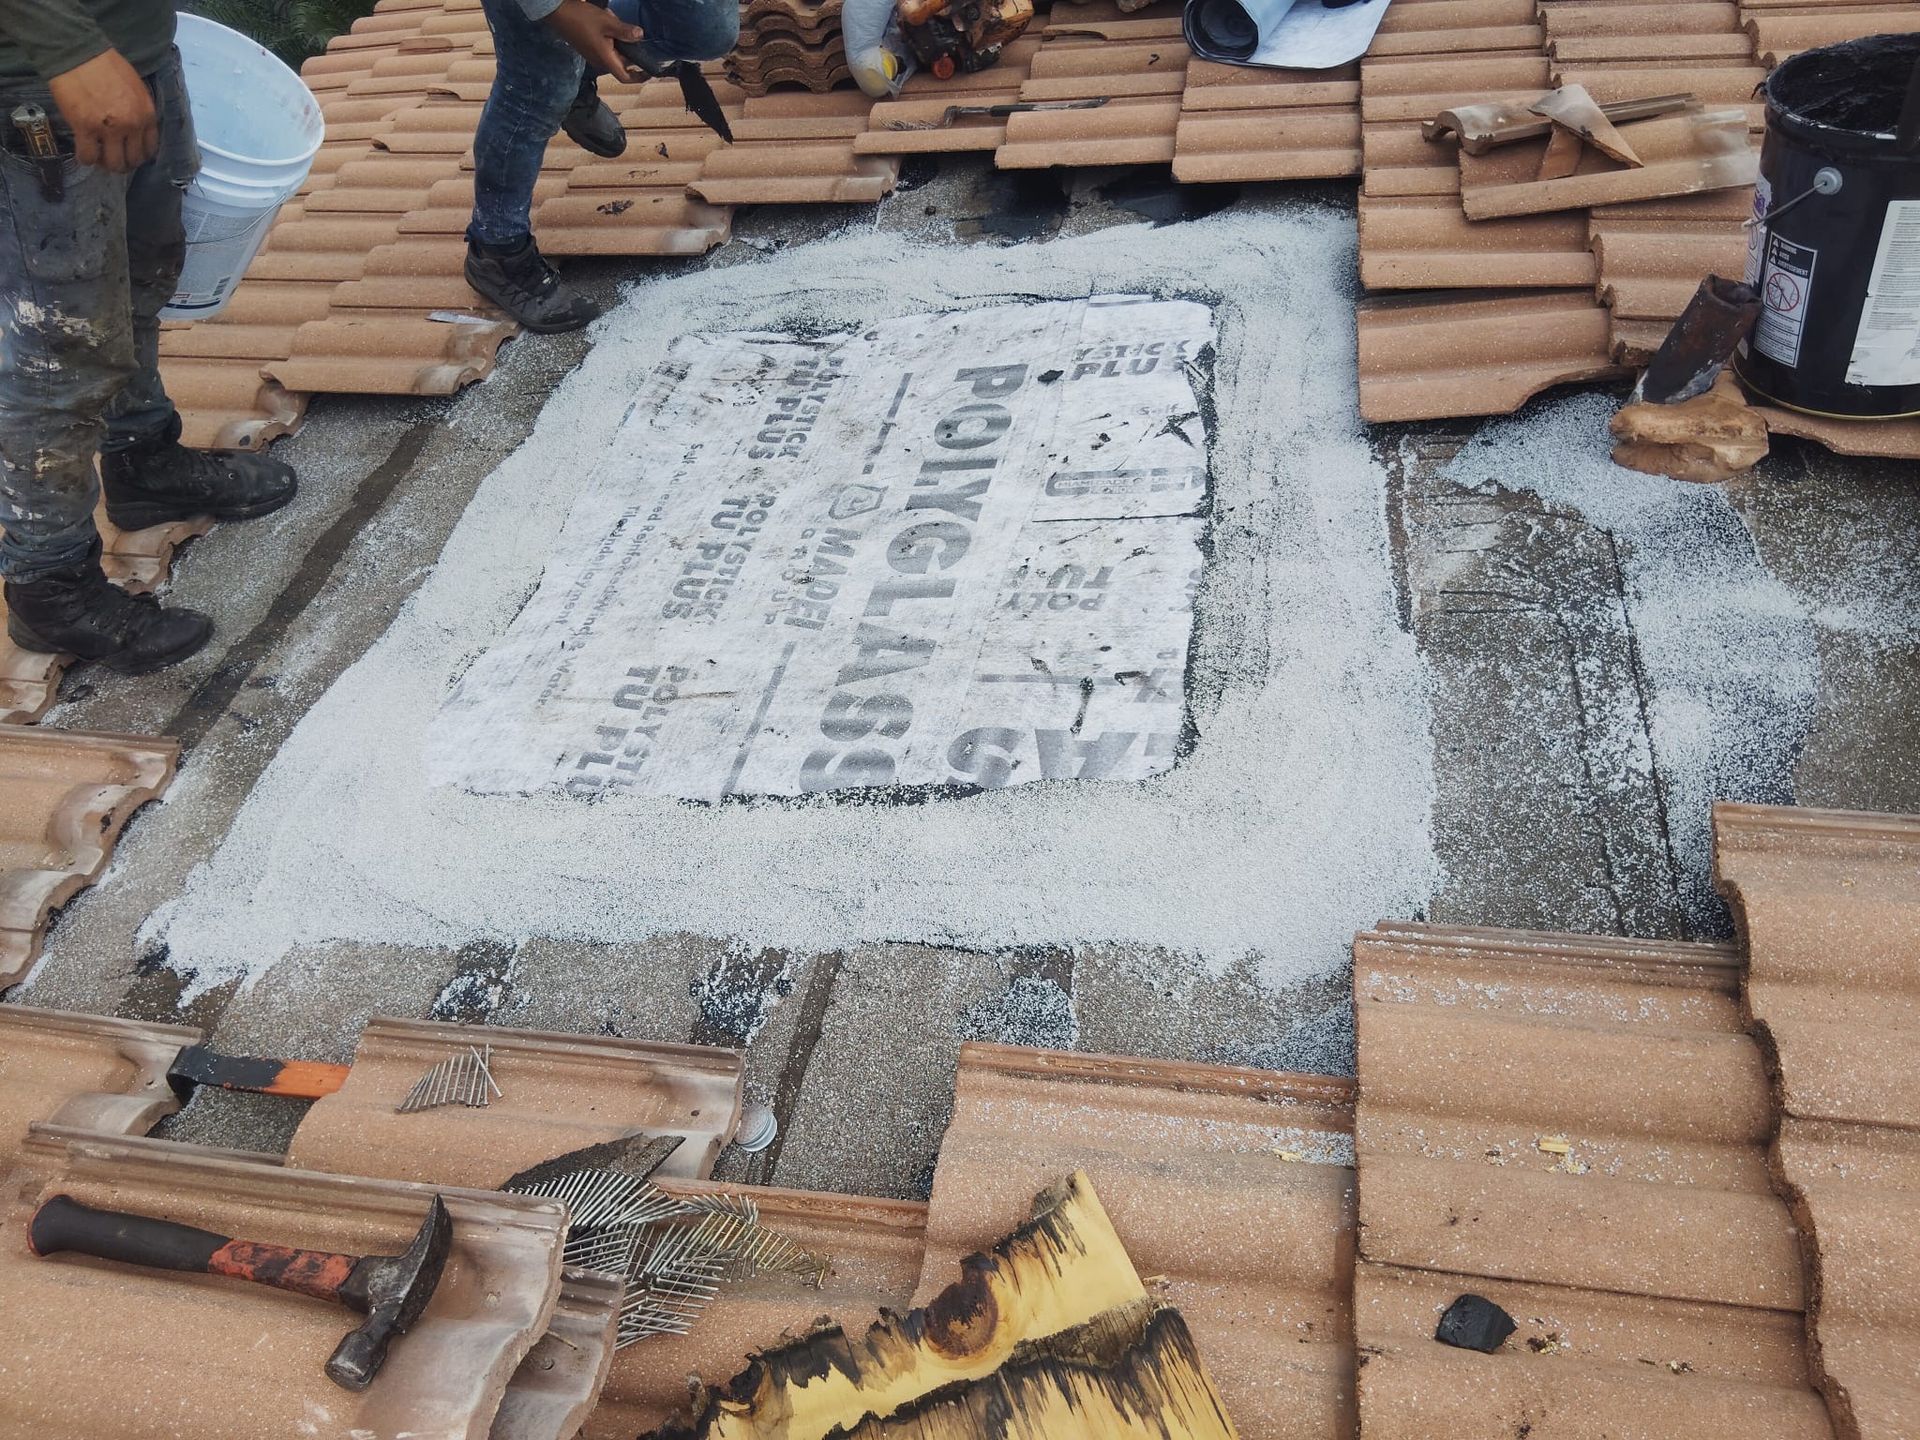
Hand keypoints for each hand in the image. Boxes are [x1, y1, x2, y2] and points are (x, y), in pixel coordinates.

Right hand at [46, 49, 157, 172]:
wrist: (79, 54)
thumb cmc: (106, 65)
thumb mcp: (136, 88)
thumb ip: (139, 109)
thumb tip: (136, 127)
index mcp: (146, 115)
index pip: (150, 148)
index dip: (140, 154)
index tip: (130, 152)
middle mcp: (132, 126)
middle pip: (133, 160)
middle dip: (124, 162)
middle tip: (113, 157)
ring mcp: (109, 129)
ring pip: (113, 163)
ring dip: (106, 164)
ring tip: (99, 157)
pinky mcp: (85, 129)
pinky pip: (88, 156)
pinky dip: (86, 159)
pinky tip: (84, 153)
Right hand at [543, 0, 646, 78]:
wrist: (558, 13)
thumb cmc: (581, 19)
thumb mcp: (607, 23)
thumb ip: (625, 31)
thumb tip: (641, 36)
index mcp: (605, 60)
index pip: (625, 77)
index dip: (639, 77)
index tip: (649, 72)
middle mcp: (599, 61)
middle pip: (621, 61)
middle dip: (628, 46)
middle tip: (626, 28)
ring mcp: (593, 54)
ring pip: (614, 50)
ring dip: (618, 37)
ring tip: (612, 19)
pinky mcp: (588, 47)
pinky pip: (606, 44)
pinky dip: (610, 34)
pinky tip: (606, 19)